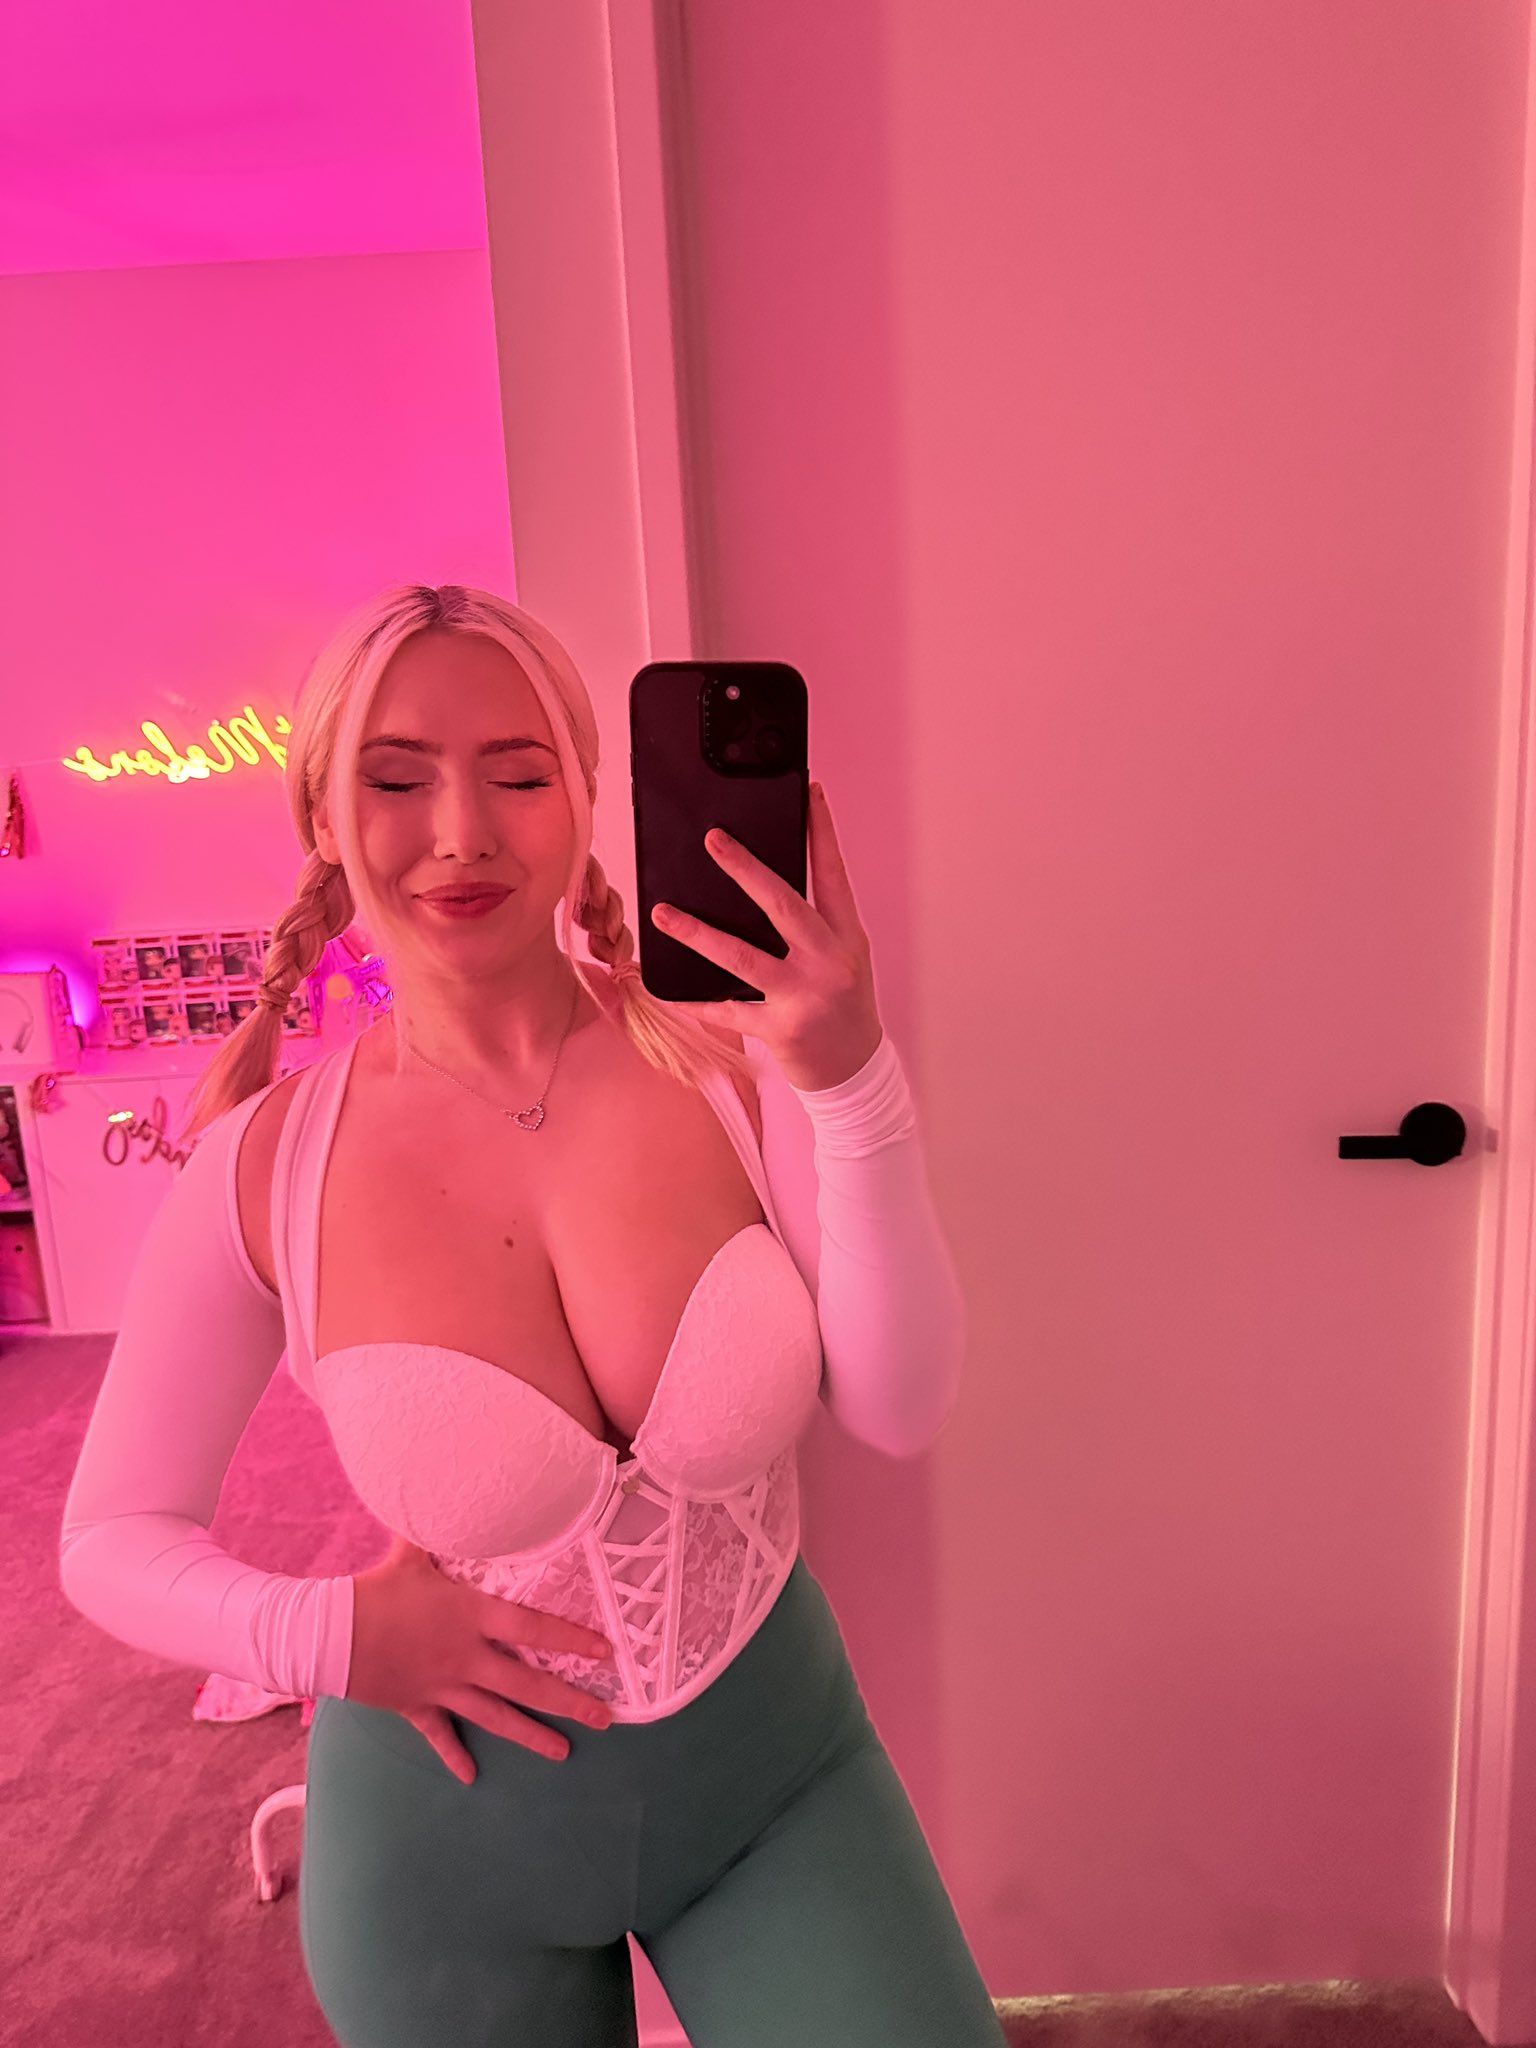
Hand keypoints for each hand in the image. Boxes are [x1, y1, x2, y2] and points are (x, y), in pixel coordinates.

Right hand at [347, 1535, 615, 1784]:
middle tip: (604, 1718)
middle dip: (568, 1702)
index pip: (534, 1628)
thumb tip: (452, 1491)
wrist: (330, 1635)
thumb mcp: (413, 1554)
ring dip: (531, 1736)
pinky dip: (453, 1755)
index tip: (605, 1652)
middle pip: (527, 1685)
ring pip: (496, 1717)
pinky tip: (471, 1776)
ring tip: (563, 1752)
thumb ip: (440, 1532)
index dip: (571, 1639)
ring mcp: (444, 1688)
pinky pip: (440, 1736)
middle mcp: (466, 1657)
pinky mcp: (417, 1707)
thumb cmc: (376, 1590)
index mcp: (472, 1616)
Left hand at [651, 780, 884, 1091]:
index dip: (822, 831)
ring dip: (698, 933)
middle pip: (783, 905)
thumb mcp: (842, 957)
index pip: (833, 874)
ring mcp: (804, 996)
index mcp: (846, 936)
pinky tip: (665, 989)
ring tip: (663, 913)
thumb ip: (813, 923)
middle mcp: (828, 962)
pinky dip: (696, 1000)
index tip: (809, 790)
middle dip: (745, 869)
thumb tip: (761, 882)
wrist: (855, 1072)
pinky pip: (728, 1010)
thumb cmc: (843, 1006)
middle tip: (712, 839)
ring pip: (743, 957)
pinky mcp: (779, 1029)